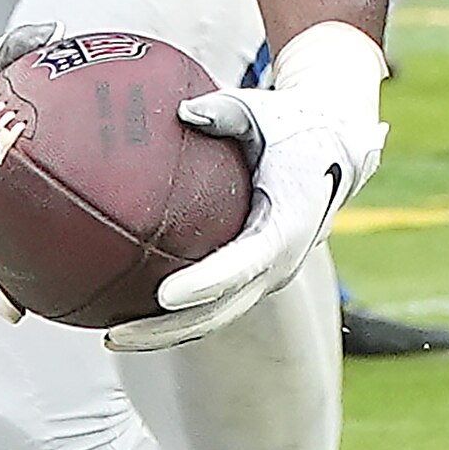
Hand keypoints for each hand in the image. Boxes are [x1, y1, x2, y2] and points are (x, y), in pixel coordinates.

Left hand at [110, 22, 390, 351]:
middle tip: (114, 335)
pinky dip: (176, 318)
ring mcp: (268, 275)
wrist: (338, 146)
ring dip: (165, 333)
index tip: (164, 295)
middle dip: (167, 328)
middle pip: (221, 310)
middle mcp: (280, 262)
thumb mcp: (263, 112)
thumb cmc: (295, 126)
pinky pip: (214, 305)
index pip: (243, 266)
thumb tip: (182, 112)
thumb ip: (224, 111)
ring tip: (111, 338)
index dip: (204, 284)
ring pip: (214, 318)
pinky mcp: (253, 275)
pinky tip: (131, 318)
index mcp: (287, 226)